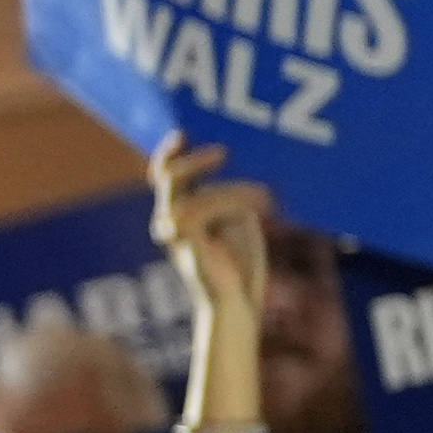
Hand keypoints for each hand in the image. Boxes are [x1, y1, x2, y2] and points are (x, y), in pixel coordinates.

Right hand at [150, 136, 273, 321]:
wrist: (236, 299)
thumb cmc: (240, 260)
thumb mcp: (238, 216)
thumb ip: (228, 193)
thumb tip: (234, 162)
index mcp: (182, 208)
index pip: (164, 173)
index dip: (170, 152)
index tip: (183, 134)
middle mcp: (171, 219)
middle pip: (169, 177)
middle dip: (194, 161)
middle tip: (226, 153)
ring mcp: (175, 234)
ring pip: (193, 195)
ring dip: (232, 191)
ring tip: (267, 197)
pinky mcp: (187, 246)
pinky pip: (197, 213)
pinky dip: (230, 202)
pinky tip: (260, 209)